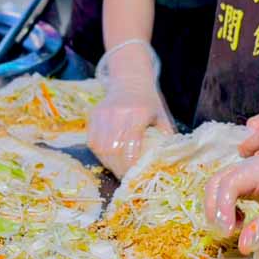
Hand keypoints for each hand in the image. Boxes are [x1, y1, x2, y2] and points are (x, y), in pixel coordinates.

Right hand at [88, 40, 174, 176]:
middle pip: (113, 151)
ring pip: (100, 148)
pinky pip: (92, 141)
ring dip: (108, 163)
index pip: (130, 149)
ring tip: (117, 168)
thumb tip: (167, 164)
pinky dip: (99, 153)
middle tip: (125, 176)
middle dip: (119, 168)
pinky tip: (108, 157)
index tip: (135, 176)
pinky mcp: (94, 115)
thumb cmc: (149, 104)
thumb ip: (165, 140)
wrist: (131, 81)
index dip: (131, 167)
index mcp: (138, 114)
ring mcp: (103, 113)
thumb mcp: (162, 119)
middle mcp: (118, 113)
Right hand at [204, 144, 258, 253]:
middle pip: (217, 182)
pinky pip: (227, 193)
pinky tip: (241, 222)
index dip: (222, 207)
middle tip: (225, 233)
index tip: (229, 232)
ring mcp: (249, 174)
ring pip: (218, 187)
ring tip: (233, 229)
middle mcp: (251, 167)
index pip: (228, 184)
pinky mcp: (250, 184)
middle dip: (214, 208)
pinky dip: (226, 209)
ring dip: (218, 209)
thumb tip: (241, 245)